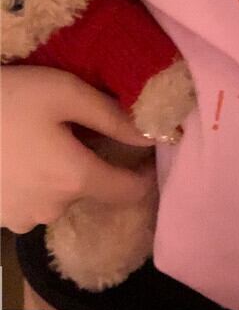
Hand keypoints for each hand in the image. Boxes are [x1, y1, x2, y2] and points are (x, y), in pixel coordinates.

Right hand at [0, 67, 155, 233]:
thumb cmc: (5, 99)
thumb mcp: (64, 92)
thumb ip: (112, 116)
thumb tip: (153, 135)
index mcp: (74, 178)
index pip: (129, 190)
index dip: (143, 173)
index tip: (142, 152)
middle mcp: (52, 208)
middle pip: (89, 188)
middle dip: (88, 161)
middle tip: (69, 127)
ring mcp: (21, 217)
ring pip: (57, 195)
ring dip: (56, 171)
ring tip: (34, 137)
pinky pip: (29, 199)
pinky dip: (30, 179)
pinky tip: (14, 152)